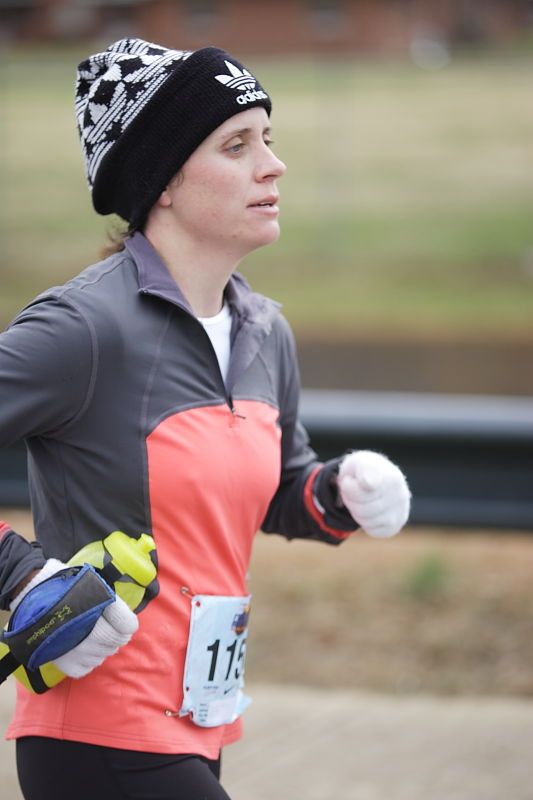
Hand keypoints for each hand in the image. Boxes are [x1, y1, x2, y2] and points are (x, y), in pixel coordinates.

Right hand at [10, 558, 137, 678]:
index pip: (125, 624)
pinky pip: (83, 669)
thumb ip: (109, 600)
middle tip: (117, 634)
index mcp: (93, 603)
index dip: (129, 626)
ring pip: (100, 656)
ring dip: (104, 650)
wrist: (32, 593)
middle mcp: (81, 626)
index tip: (128, 626)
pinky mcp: (58, 658)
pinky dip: (89, 662)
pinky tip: (86, 651)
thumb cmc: (67, 586)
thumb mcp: (90, 584)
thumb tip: (127, 622)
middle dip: (118, 638)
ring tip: (100, 641)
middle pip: (112, 641)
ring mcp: (69, 645)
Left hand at [337, 451, 410, 537]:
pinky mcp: (396, 525)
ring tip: (360, 499)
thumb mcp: (360, 462)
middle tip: (351, 490)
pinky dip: (365, 522)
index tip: (347, 481)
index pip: (363, 490)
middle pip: (360, 507)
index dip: (348, 487)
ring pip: (366, 520)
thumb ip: (365, 469)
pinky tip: (369, 510)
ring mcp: (400, 511)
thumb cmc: (364, 470)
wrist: (378, 477)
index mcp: (391, 477)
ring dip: (356, 511)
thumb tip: (371, 484)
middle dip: (349, 499)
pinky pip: (372, 530)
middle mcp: (400, 494)